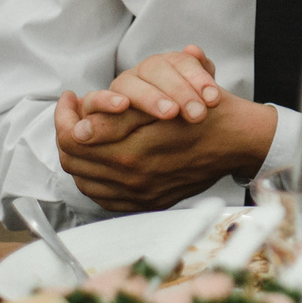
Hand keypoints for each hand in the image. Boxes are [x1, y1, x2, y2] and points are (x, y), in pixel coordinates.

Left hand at [53, 87, 275, 211]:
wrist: (237, 142)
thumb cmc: (204, 116)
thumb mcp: (160, 108)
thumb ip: (115, 121)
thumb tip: (79, 129)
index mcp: (132, 154)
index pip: (73, 140)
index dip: (64, 116)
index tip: (70, 98)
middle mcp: (132, 180)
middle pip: (73, 161)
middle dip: (66, 132)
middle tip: (72, 113)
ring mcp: (139, 196)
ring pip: (84, 180)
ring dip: (78, 155)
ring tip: (83, 133)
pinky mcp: (147, 203)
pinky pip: (104, 197)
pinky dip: (94, 178)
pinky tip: (100, 159)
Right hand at [98, 46, 222, 123]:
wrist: (159, 142)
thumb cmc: (186, 117)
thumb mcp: (200, 100)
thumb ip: (202, 76)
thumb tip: (193, 50)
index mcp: (167, 65)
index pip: (181, 62)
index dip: (197, 77)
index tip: (214, 99)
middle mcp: (141, 72)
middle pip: (156, 69)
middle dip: (180, 90)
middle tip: (198, 113)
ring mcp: (118, 88)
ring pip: (128, 83)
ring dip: (150, 96)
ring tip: (171, 113)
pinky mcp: (95, 107)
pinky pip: (94, 101)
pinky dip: (104, 100)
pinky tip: (121, 106)